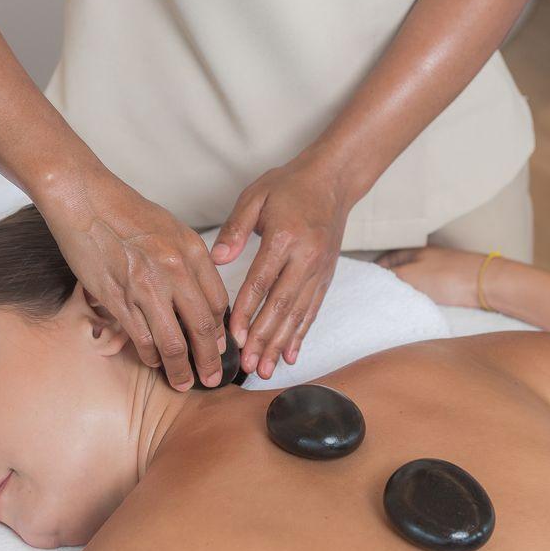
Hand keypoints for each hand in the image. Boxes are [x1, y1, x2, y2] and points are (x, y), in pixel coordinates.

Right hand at [37, 166, 230, 391]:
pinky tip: (153, 361)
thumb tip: (201, 297)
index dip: (220, 332)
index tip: (220, 347)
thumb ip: (190, 262)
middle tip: (212, 378)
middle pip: (203, 329)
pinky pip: (142, 339)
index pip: (218, 304)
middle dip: (210, 361)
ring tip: (182, 382)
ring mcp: (146, 288)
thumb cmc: (125, 211)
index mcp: (192, 252)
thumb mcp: (172, 230)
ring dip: (180, 370)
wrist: (84, 199)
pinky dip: (150, 356)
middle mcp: (174, 271)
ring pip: (173, 343)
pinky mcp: (118, 299)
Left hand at [211, 155, 355, 378]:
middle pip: (282, 306)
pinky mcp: (326, 277)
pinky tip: (291, 356)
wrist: (333, 181)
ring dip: (281, 345)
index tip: (233, 336)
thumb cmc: (289, 186)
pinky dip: (301, 336)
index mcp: (284, 238)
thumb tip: (217, 259)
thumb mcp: (255, 196)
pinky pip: (312, 311)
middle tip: (248, 365)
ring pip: (298, 315)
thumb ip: (235, 228)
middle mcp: (306, 258)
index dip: (247, 311)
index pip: (261, 282)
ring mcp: (319, 270)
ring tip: (266, 369)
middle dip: (264, 339)